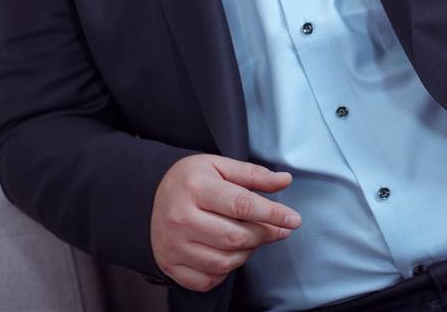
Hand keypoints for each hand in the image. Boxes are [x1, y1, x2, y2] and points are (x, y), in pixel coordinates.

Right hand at [150, 154, 300, 291]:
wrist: (153, 195)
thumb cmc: (192, 180)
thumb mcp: (221, 166)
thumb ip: (254, 174)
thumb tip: (284, 181)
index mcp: (195, 188)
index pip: (242, 205)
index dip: (273, 214)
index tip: (293, 220)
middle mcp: (180, 218)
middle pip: (235, 237)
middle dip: (264, 235)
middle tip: (277, 229)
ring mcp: (173, 245)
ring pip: (224, 262)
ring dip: (247, 253)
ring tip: (252, 238)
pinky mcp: (169, 265)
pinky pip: (208, 279)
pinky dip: (226, 271)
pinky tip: (230, 253)